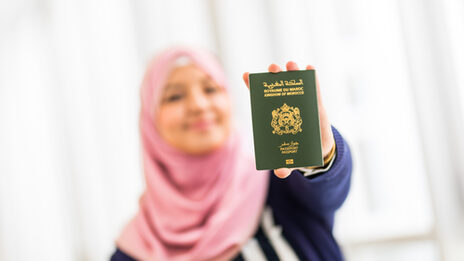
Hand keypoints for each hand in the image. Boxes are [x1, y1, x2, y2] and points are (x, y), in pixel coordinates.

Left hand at [242, 61, 334, 178]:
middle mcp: (287, 105)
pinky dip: (312, 78)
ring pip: (296, 84)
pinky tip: (310, 68)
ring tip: (290, 65)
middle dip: (274, 75)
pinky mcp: (317, 104)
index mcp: (276, 115)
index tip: (246, 75)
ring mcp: (302, 102)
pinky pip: (315, 89)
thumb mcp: (290, 159)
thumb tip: (281, 173)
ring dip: (293, 72)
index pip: (261, 98)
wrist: (317, 151)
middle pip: (278, 87)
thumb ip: (285, 166)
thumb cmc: (297, 150)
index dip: (253, 86)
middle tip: (272, 68)